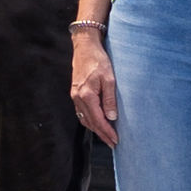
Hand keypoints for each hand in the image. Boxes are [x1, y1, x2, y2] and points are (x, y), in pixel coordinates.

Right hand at [69, 31, 118, 145]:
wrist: (84, 47)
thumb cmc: (98, 60)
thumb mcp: (109, 79)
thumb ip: (109, 99)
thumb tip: (112, 117)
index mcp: (86, 95)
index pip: (98, 120)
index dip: (107, 132)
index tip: (116, 140)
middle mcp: (78, 98)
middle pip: (90, 122)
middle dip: (102, 134)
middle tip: (113, 143)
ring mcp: (75, 96)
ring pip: (84, 118)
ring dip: (95, 129)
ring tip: (106, 136)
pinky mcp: (75, 93)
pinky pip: (82, 112)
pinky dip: (90, 120)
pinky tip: (96, 122)